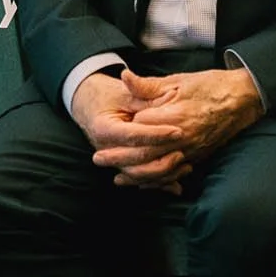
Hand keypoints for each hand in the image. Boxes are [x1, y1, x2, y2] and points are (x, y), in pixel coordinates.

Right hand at [70, 71, 188, 190]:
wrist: (90, 106)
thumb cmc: (109, 96)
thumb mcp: (126, 93)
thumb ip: (146, 97)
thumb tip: (172, 97)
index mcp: (104, 128)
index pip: (133, 136)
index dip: (156, 134)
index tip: (178, 132)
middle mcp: (106, 149)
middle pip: (136, 160)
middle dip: (162, 156)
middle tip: (183, 148)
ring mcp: (113, 161)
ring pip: (139, 176)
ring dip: (163, 175)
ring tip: (185, 165)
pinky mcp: (122, 168)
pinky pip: (141, 181)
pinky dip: (159, 183)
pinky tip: (178, 183)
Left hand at [109, 66, 265, 167]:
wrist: (242, 98)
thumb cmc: (209, 86)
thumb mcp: (177, 81)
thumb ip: (148, 85)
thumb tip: (124, 76)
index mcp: (174, 117)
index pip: (140, 129)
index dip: (122, 131)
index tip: (102, 134)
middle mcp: (182, 139)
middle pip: (145, 154)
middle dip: (119, 158)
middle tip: (98, 159)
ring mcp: (192, 150)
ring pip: (159, 169)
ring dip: (136, 175)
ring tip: (117, 178)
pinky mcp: (198, 156)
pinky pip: (175, 173)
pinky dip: (158, 181)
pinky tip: (144, 183)